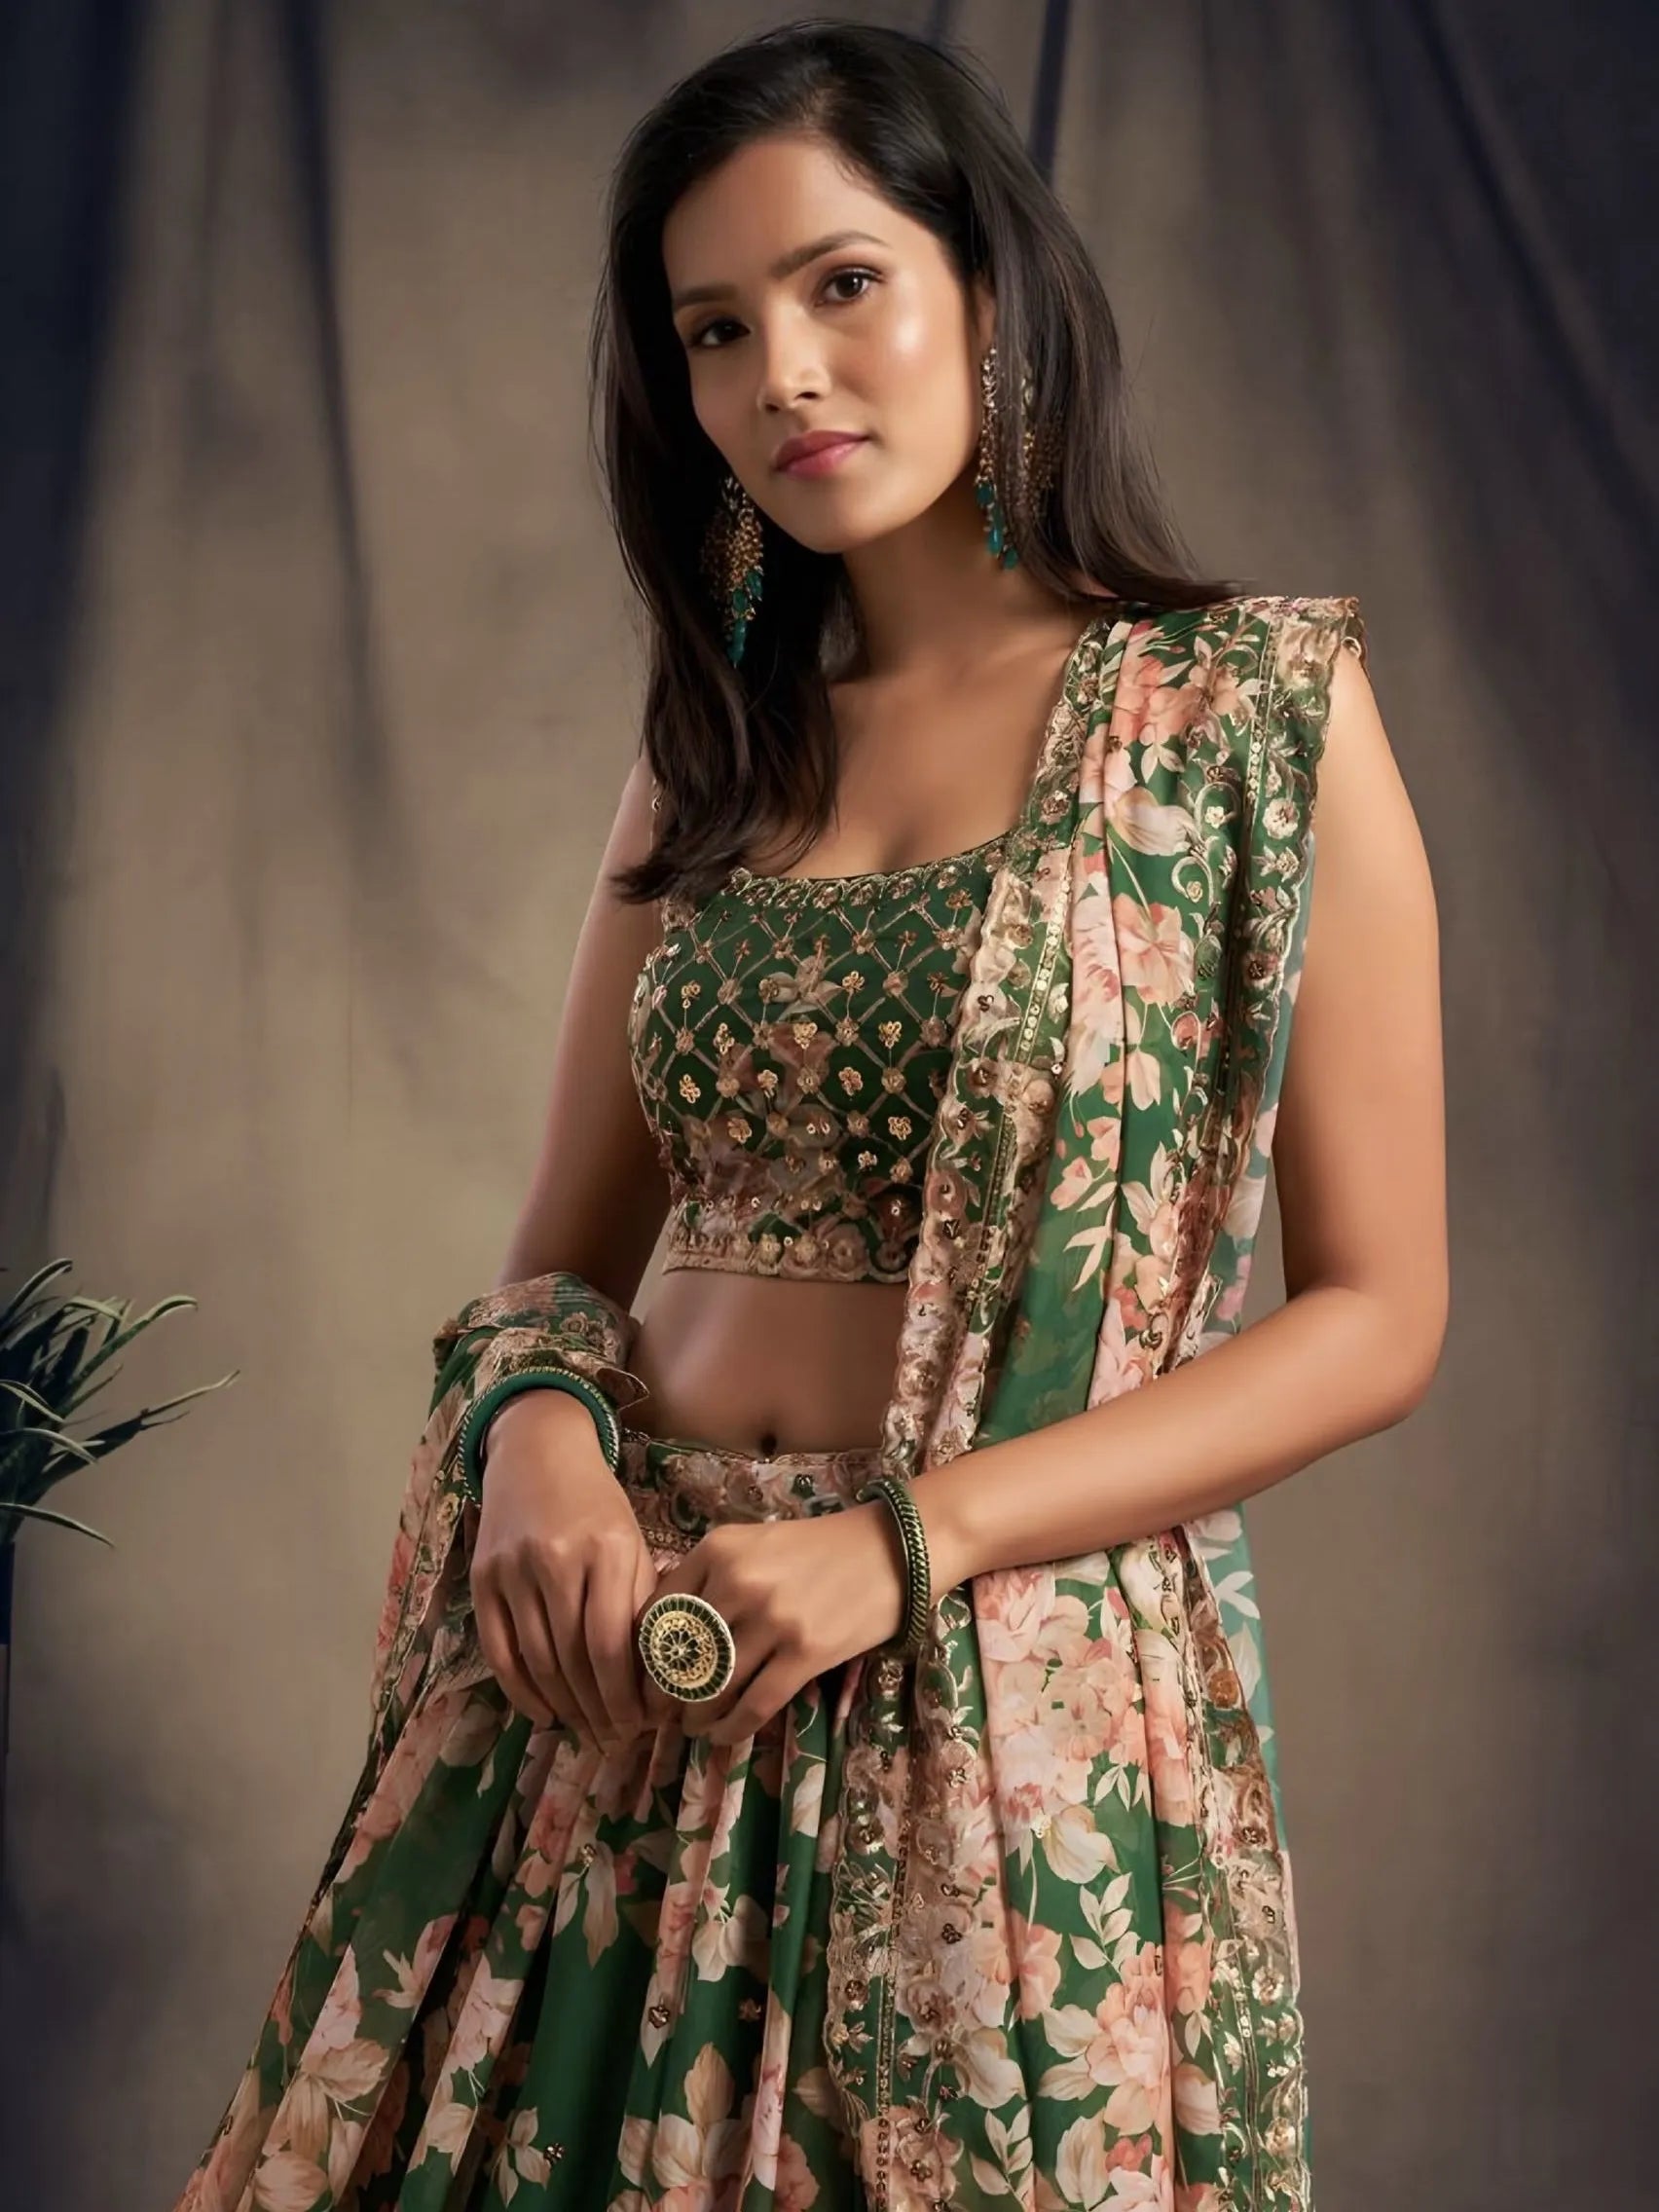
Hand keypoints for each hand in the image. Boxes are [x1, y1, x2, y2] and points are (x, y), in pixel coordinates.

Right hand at [468, 1389, 657, 1747]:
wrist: (538, 1452)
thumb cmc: (598, 1506)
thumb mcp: (634, 1543)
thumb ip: (641, 1605)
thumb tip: (653, 1682)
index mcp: (608, 1550)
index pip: (612, 1644)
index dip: (623, 1696)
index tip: (639, 1726)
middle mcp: (557, 1559)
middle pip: (573, 1659)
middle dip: (597, 1710)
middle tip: (615, 1741)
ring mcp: (514, 1569)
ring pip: (536, 1661)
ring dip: (564, 1707)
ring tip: (587, 1732)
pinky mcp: (483, 1578)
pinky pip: (499, 1650)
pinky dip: (520, 1691)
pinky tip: (544, 1713)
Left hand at [637, 1502, 915, 1746]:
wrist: (890, 1550)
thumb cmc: (818, 1548)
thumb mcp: (753, 1545)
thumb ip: (709, 1578)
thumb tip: (664, 1636)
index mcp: (718, 1549)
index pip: (658, 1612)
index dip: (644, 1656)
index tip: (643, 1678)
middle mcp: (738, 1581)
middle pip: (682, 1654)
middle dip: (666, 1693)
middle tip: (663, 1712)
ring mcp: (773, 1619)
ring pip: (714, 1686)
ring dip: (696, 1716)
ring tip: (692, 1725)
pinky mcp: (805, 1654)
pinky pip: (753, 1705)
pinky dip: (732, 1728)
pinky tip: (723, 1735)